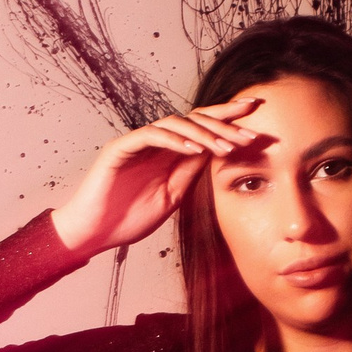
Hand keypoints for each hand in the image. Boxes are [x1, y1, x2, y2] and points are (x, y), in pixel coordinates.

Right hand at [48, 94, 265, 260]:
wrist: (93, 233)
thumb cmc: (128, 218)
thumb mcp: (172, 196)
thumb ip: (191, 172)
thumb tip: (220, 153)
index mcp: (169, 153)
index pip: (203, 130)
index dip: (229, 121)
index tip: (257, 118)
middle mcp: (155, 142)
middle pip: (194, 120)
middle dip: (224, 119)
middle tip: (251, 123)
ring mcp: (137, 143)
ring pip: (175, 124)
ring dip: (203, 133)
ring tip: (226, 146)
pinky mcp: (119, 148)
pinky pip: (150, 136)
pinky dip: (173, 139)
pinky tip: (193, 148)